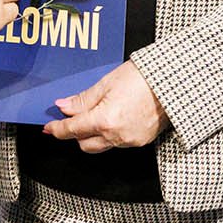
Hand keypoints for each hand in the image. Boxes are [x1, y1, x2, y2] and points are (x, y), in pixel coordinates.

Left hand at [42, 61, 168, 152]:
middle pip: (84, 144)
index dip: (57, 129)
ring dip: (95, 134)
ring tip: (101, 113)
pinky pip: (119, 142)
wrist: (173, 80)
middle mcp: (116, 135)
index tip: (48, 128)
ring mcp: (130, 141)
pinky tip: (118, 117)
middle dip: (76, 133)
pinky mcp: (142, 141)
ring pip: (102, 145)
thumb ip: (83, 99)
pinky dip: (113, 133)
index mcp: (104, 120)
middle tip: (75, 118)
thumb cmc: (144, 76)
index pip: (72, 130)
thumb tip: (64, 108)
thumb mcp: (107, 83)